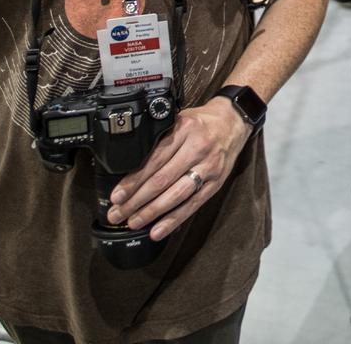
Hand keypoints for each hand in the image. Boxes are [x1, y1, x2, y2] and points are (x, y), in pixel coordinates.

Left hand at [107, 97, 252, 241]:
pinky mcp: (216, 183)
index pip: (155, 160)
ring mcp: (209, 167)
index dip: (134, 181)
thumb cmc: (202, 122)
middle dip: (137, 200)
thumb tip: (129, 166)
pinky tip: (158, 230)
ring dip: (152, 212)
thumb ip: (160, 138)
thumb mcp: (179, 119)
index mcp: (184, 129)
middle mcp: (198, 148)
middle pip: (163, 180)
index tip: (117, 195)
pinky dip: (174, 219)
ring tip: (133, 222)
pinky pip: (193, 204)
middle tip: (117, 213)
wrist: (233, 122)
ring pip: (176, 195)